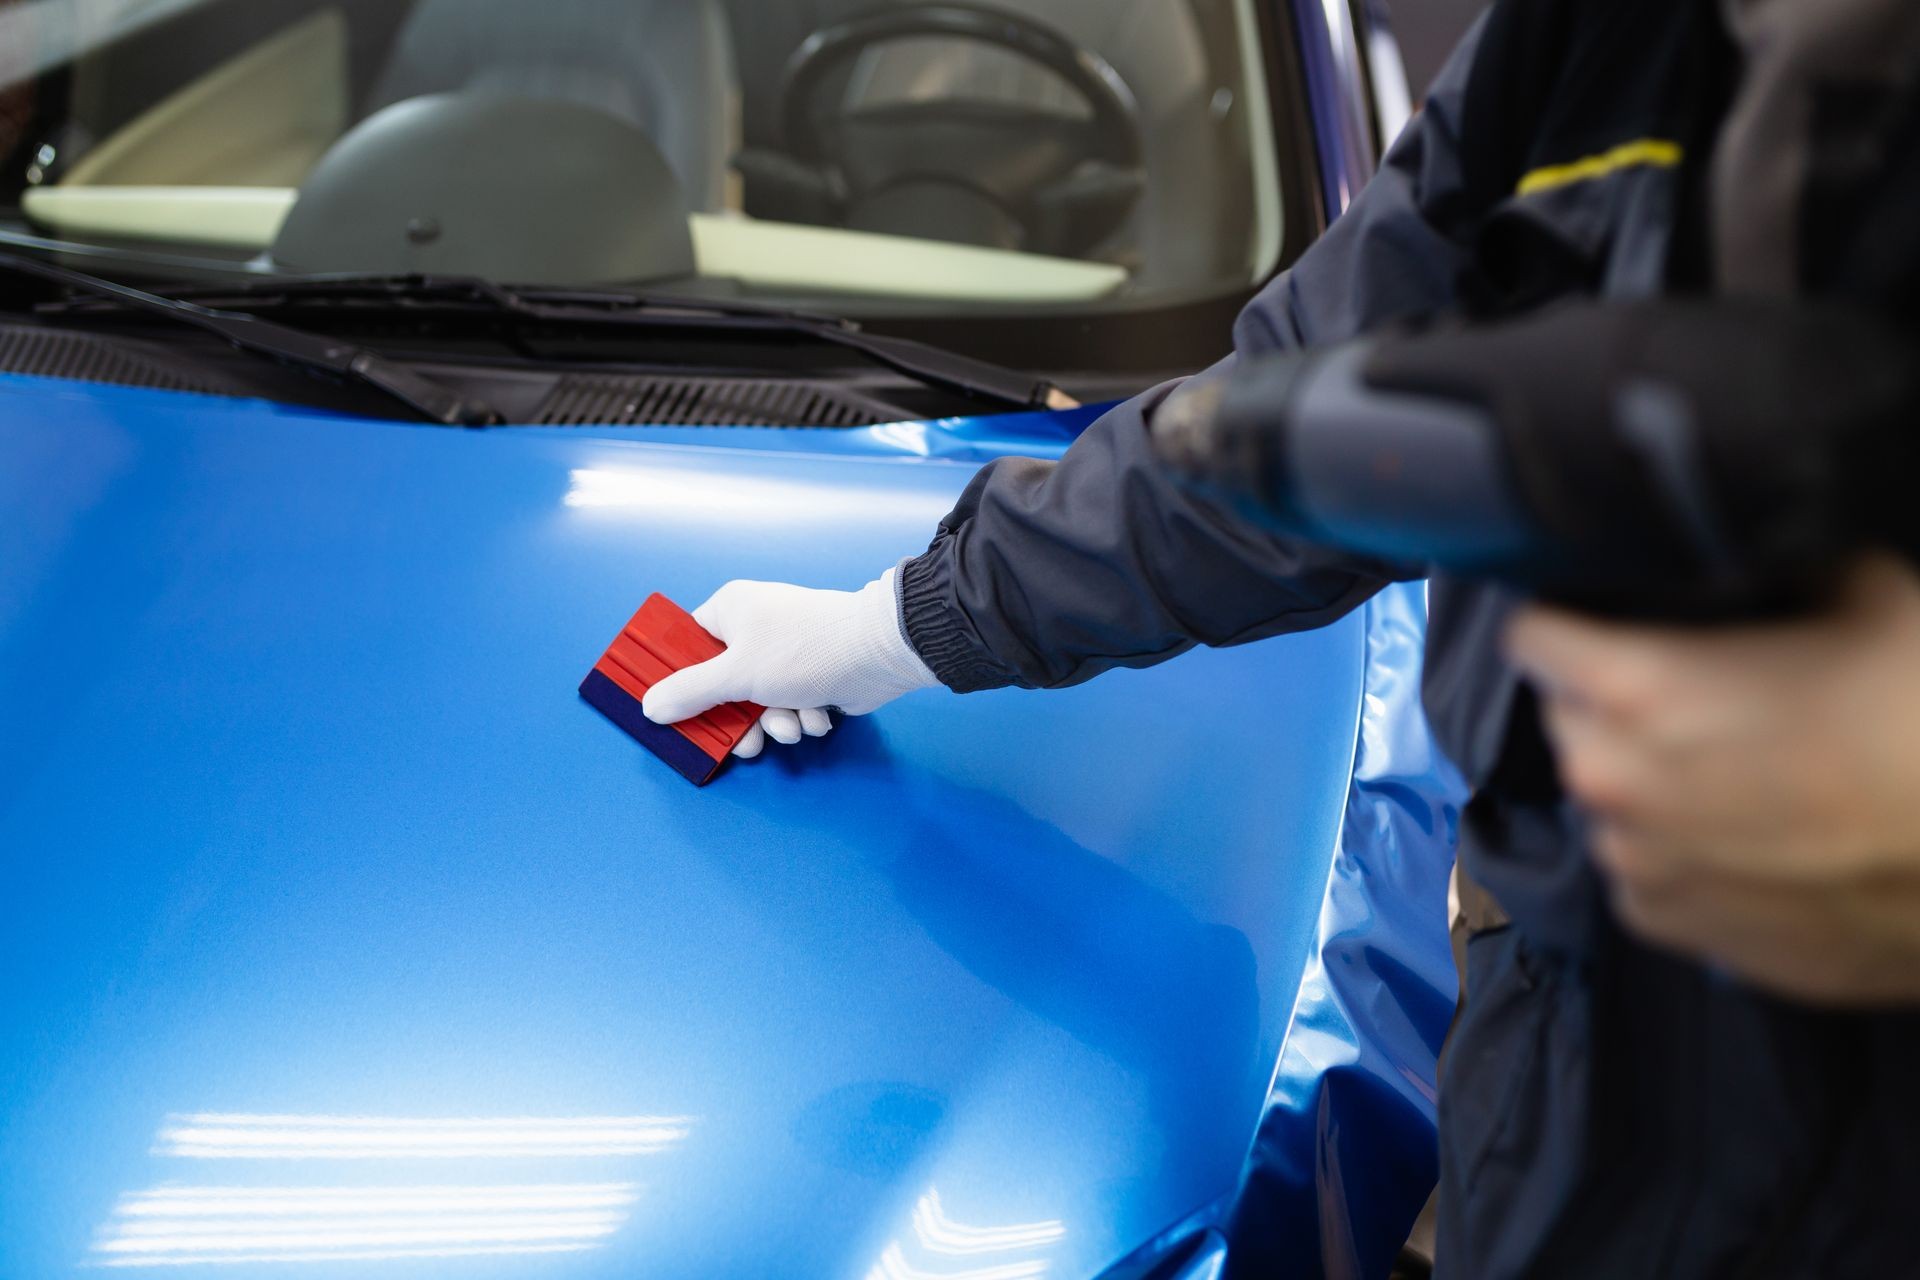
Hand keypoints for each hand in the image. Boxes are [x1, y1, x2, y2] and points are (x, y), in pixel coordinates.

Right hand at [642, 569, 938, 758]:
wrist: (878, 654)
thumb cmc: (803, 651)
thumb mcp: (736, 674)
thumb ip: (690, 693)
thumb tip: (649, 707)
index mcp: (730, 611)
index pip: (686, 647)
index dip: (680, 682)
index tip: (677, 714)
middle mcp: (755, 628)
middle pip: (723, 687)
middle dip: (740, 720)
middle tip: (746, 743)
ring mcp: (785, 653)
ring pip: (759, 703)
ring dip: (776, 722)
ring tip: (793, 723)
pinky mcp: (812, 675)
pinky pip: (791, 705)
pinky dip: (802, 716)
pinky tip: (818, 714)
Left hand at [1506, 555, 1919, 1003]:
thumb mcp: (1867, 594)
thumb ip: (1776, 578)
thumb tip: (1758, 569)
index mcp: (1634, 690)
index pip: (1537, 635)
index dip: (1574, 618)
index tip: (1605, 615)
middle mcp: (1611, 783)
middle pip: (1568, 716)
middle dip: (1611, 697)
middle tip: (1700, 686)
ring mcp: (1640, 867)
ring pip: (1606, 797)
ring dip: (1647, 777)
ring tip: (1742, 764)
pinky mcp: (1681, 932)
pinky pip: (1646, 870)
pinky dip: (1680, 848)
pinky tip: (1754, 833)